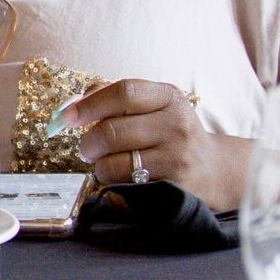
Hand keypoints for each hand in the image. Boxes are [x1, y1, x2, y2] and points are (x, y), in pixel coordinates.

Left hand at [60, 78, 249, 210]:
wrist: (213, 169)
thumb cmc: (169, 134)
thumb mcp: (152, 106)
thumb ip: (111, 98)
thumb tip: (70, 106)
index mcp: (169, 97)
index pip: (124, 92)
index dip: (89, 105)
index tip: (66, 117)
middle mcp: (177, 125)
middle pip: (112, 131)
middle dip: (88, 143)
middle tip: (87, 149)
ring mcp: (178, 158)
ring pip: (114, 163)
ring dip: (99, 166)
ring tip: (106, 164)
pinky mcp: (175, 187)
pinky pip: (125, 187)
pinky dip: (114, 183)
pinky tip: (122, 178)